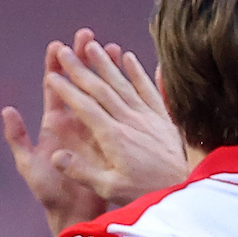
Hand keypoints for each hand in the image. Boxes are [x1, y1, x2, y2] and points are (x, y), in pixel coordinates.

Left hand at [3, 38, 109, 236]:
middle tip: (87, 33)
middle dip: (82, 58)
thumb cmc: (50, 193)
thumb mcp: (29, 166)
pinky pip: (119, 112)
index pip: (54, 88)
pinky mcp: (111, 140)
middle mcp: (74, 122)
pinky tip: (133, 78)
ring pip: (101, 93)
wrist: (75, 215)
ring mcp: (94, 129)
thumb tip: (7, 110)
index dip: (55, 67)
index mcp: (54, 125)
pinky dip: (125, 94)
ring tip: (113, 47)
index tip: (58, 45)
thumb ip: (18, 139)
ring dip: (106, 70)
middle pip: (78, 83)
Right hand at [42, 29, 189, 207]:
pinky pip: (148, 88)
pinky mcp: (163, 117)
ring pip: (123, 83)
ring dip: (105, 62)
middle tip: (64, 50)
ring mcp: (148, 116)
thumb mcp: (110, 189)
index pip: (85, 107)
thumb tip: (54, 157)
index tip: (51, 76)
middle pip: (101, 88)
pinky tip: (128, 56)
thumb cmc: (145, 192)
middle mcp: (130, 121)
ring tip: (91, 44)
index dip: (67, 90)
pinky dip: (137, 71)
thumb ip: (82, 172)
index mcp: (113, 137)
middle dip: (80, 68)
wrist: (186, 188)